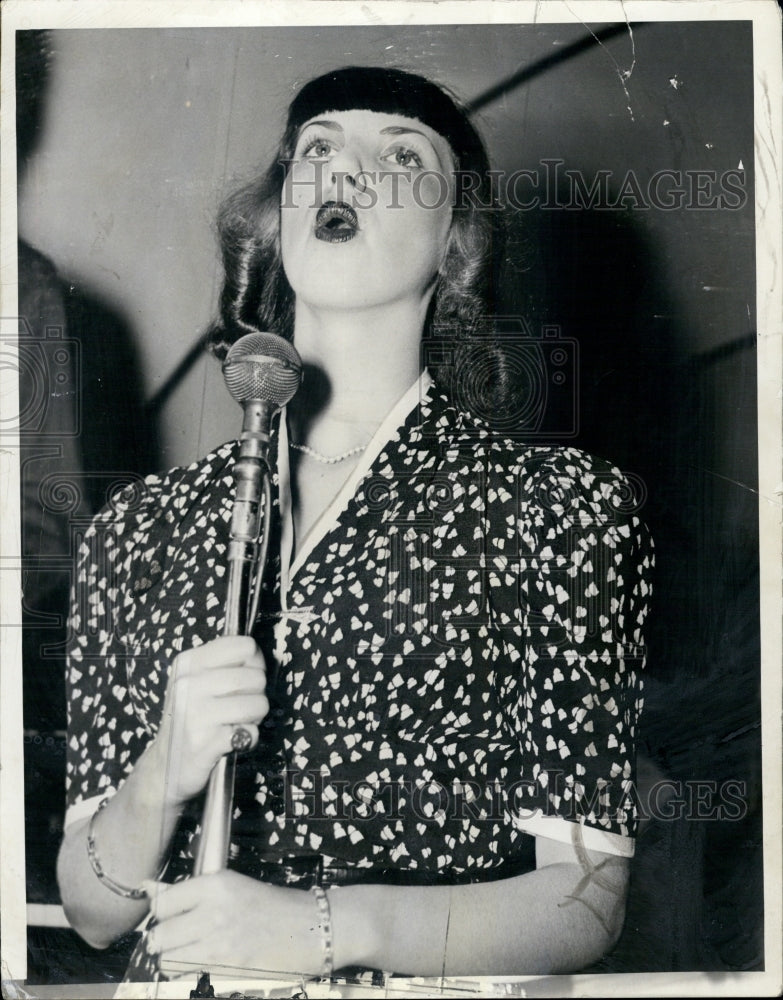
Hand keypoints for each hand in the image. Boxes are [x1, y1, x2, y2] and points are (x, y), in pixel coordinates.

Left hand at [143, 872, 322, 976]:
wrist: (311, 929)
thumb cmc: (273, 906)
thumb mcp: (231, 886)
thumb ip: (187, 891)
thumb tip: (147, 888)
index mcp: (215, 885)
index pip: (162, 904)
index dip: (164, 913)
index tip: (172, 915)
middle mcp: (213, 913)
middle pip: (159, 936)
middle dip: (165, 939)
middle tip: (182, 936)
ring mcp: (218, 946)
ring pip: (167, 962)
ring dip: (174, 959)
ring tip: (194, 951)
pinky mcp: (225, 973)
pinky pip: (186, 979)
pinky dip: (189, 975)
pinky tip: (207, 964)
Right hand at [154, 636, 267, 805]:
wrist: (165, 764)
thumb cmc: (191, 718)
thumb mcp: (197, 680)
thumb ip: (226, 663)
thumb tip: (258, 657)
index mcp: (189, 662)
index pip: (245, 646)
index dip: (255, 663)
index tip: (245, 677)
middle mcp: (188, 684)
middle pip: (256, 677)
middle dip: (257, 694)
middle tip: (240, 706)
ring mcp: (195, 714)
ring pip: (258, 704)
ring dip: (255, 717)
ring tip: (236, 722)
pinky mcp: (203, 743)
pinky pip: (250, 733)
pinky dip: (248, 738)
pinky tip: (231, 740)